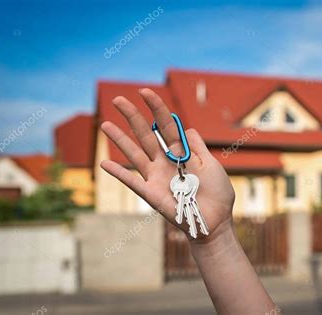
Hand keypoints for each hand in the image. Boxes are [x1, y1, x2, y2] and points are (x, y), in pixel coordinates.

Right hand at [100, 88, 234, 240]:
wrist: (216, 221)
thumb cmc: (217, 194)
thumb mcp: (211, 165)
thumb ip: (198, 147)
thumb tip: (189, 128)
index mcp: (181, 153)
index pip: (165, 126)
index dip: (156, 108)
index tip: (145, 92)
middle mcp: (165, 162)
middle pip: (146, 135)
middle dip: (132, 117)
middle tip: (117, 99)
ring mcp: (156, 177)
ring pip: (135, 154)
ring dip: (120, 140)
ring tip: (105, 124)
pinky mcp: (152, 194)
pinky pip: (133, 182)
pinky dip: (120, 173)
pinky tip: (105, 163)